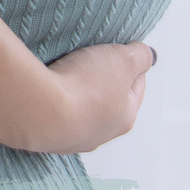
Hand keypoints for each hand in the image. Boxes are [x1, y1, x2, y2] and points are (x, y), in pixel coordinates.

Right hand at [18, 40, 156, 153]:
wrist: (42, 110)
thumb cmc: (84, 87)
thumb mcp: (123, 59)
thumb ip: (141, 55)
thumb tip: (148, 55)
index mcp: (125, 117)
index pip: (136, 86)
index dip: (131, 65)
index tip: (121, 51)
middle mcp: (101, 134)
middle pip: (107, 100)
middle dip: (101, 80)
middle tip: (91, 60)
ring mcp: (72, 138)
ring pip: (81, 110)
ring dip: (76, 92)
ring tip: (66, 70)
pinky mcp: (47, 136)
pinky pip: (54, 114)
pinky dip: (53, 101)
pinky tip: (48, 87)